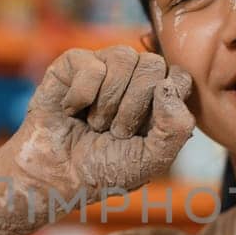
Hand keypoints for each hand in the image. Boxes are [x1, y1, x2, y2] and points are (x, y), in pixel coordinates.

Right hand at [3, 45, 195, 200]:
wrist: (56, 176)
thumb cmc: (104, 170)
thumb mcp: (151, 161)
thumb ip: (176, 128)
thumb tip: (167, 85)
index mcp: (158, 98)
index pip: (179, 77)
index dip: (163, 105)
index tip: (144, 132)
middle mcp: (134, 77)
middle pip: (153, 65)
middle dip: (133, 107)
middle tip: (116, 131)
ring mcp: (105, 66)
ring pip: (124, 58)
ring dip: (108, 103)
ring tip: (95, 124)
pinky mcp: (74, 63)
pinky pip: (91, 66)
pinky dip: (81, 97)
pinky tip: (72, 111)